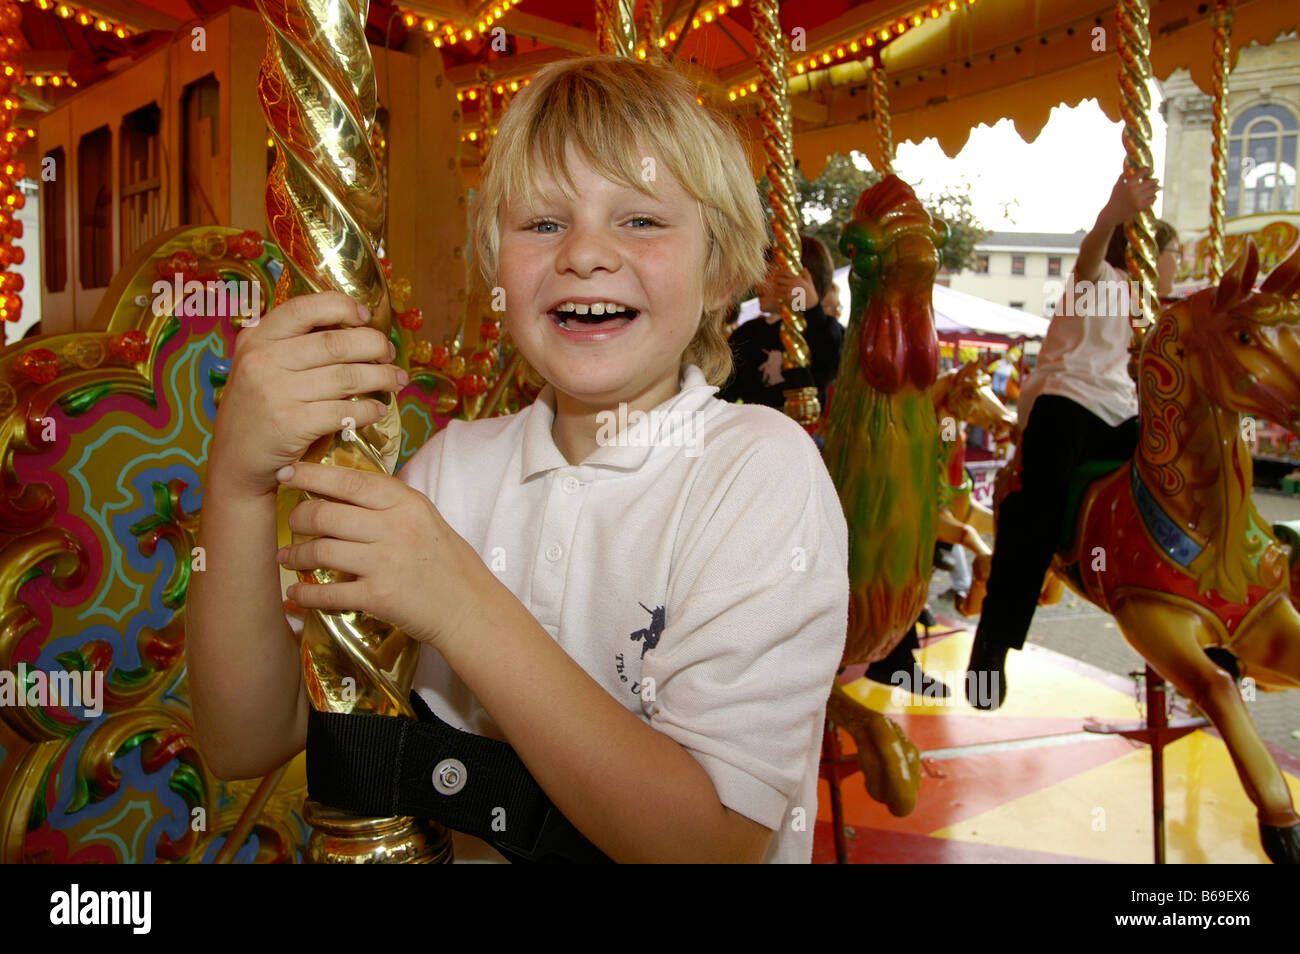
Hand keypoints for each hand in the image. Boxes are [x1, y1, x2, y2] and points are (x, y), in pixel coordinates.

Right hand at [211, 292, 407, 496]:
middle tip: (390, 354)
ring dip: (381, 377)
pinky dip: (368, 411)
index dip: (342, 306)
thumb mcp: (260, 367)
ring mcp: (275, 392)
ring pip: (346, 377)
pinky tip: (378, 411)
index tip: (366, 317)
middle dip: (375, 346)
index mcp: (256, 339)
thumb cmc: (258, 410)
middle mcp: (262, 360)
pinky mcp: (290, 424)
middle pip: (336, 343)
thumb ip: (291, 345)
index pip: (304, 308)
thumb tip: (351, 326)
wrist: (234, 462)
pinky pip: (343, 411)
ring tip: (397, 380)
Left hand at [274, 461, 492, 648]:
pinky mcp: (378, 596)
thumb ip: (387, 503)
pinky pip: (328, 593)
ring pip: (321, 551)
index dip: (311, 474)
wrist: (469, 607)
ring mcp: (385, 563)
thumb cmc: (445, 561)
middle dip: (298, 517)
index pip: (349, 480)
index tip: (286, 473)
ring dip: (295, 556)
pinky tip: (296, 595)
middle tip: (292, 522)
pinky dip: (305, 596)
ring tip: (287, 557)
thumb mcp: (423, 518)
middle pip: (326, 514)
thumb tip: (339, 489)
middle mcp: (394, 528)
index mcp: (406, 503)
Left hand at [771, 267, 818, 309]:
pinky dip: (776, 295)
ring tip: (773, 288)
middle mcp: (793, 283)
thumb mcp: (809, 281)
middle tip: (773, 281)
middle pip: (779, 279)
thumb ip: (806, 274)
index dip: (779, 272)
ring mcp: (790, 290)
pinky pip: (778, 295)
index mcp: (797, 278)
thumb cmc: (810, 292)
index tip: (776, 273)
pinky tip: (775, 295)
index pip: (785, 272)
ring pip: (777, 287)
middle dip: (775, 280)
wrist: (812, 302)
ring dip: (774, 288)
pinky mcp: (788, 297)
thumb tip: (805, 268)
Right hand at [1102, 167, 1158, 224]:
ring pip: (1152, 191)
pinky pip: (1151, 200)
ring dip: (1156, 189)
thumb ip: (1122, 177)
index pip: (1141, 173)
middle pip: (1150, 182)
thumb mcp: (1117, 186)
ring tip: (1158, 187)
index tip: (1149, 169)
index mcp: (1128, 183)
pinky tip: (1154, 196)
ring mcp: (1138, 199)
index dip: (1146, 170)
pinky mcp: (1140, 207)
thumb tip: (1128, 169)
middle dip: (1154, 181)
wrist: (1112, 214)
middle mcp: (1134, 190)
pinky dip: (1154, 197)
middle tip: (1157, 180)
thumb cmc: (1114, 199)